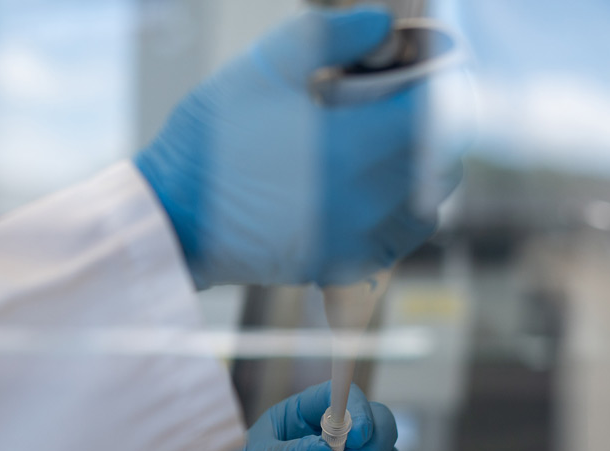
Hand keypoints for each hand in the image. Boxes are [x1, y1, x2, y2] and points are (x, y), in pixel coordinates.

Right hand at [136, 7, 451, 287]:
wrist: (170, 216)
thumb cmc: (211, 141)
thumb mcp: (264, 67)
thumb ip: (330, 35)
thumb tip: (380, 26)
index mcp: (355, 147)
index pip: (434, 115)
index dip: (434, 87)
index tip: (423, 71)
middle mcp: (365, 201)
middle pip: (438, 164)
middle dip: (429, 131)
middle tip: (401, 108)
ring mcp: (354, 240)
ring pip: (424, 209)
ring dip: (419, 177)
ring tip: (388, 154)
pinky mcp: (337, 265)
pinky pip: (394, 243)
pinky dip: (395, 217)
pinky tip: (367, 195)